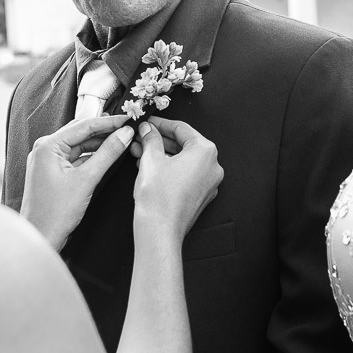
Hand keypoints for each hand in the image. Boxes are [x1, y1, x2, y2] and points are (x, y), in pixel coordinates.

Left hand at [23, 115, 133, 250]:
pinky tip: (107, 155)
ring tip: (121, 139)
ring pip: (79, 144)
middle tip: (127, 127)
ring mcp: (48, 160)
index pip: (84, 125)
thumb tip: (124, 134)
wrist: (41, 237)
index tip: (128, 119)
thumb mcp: (86, 180)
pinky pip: (76, 157)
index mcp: (48, 146)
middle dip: (105, 129)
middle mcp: (45, 149)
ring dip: (100, 142)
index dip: (109, 122)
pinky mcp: (54, 172)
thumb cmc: (55, 213)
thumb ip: (108, 154)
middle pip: (81, 132)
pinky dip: (92, 155)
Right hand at [132, 116, 221, 241]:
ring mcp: (209, 183)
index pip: (181, 128)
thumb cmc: (158, 198)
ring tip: (140, 151)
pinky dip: (169, 168)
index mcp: (205, 151)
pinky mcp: (201, 195)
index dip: (160, 123)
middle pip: (184, 144)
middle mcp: (213, 166)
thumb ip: (151, 138)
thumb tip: (149, 129)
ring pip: (183, 160)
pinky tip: (150, 166)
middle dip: (160, 140)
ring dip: (162, 154)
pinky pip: (186, 174)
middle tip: (142, 136)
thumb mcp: (151, 158)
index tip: (148, 122)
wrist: (160, 230)